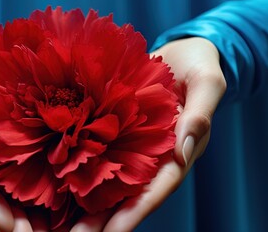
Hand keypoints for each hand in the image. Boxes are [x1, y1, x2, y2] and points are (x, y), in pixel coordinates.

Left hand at [70, 37, 225, 230]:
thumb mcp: (206, 83)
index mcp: (178, 150)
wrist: (178, 52)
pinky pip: (100, 153)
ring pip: (110, 179)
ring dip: (89, 202)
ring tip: (63, 223)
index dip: (135, 212)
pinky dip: (84, 169)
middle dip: (104, 218)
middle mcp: (154, 155)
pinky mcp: (117, 130)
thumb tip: (184, 149)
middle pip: (128, 193)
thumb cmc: (197, 65)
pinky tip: (61, 182)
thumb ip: (200, 113)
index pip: (157, 188)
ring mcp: (134, 144)